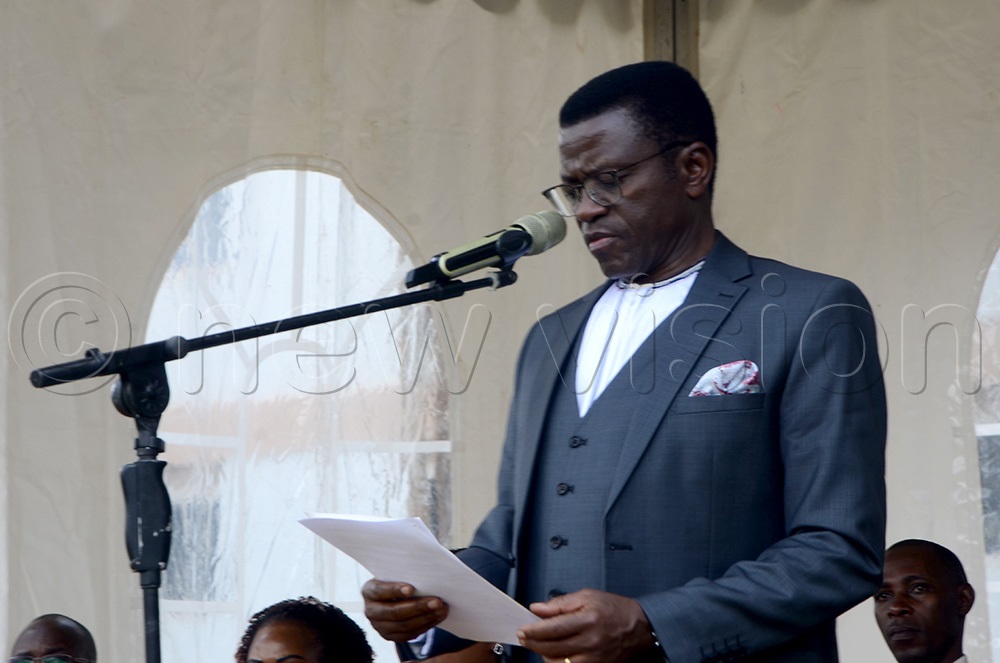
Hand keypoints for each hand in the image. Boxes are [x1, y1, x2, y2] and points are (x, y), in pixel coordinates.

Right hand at [362, 578, 448, 641]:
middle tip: (437, 601)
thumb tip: (426, 573)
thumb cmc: (396, 579)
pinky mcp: (391, 636)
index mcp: (369, 591)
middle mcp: (371, 611)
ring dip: (426, 617)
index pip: (380, 591)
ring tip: (442, 609)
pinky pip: (410, 634)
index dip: (394, 590)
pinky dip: (426, 625)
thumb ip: (404, 573)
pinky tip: (438, 616)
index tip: (411, 588)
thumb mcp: (394, 574)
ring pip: (404, 626)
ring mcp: (380, 627)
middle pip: (394, 612)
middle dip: (417, 607)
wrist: (391, 595)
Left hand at [516, 589, 657, 662]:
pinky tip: (553, 655)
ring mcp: (594, 658)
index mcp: (587, 619)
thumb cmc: (614, 609)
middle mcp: (590, 641)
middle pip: (552, 647)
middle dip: (533, 643)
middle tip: (524, 637)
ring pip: (559, 662)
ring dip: (544, 655)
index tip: (522, 629)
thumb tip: (537, 609)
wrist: (640, 627)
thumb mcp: (587, 596)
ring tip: (539, 645)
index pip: (553, 628)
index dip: (534, 631)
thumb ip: (560, 603)